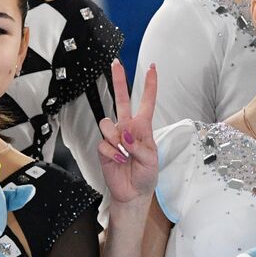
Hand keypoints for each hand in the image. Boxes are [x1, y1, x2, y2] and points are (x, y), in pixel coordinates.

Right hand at [98, 59, 158, 203]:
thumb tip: (126, 136)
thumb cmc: (146, 175)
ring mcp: (114, 137)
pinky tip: (119, 160)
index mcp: (143, 128)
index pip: (147, 102)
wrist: (133, 192)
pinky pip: (104, 143)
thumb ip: (141, 146)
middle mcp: (127, 128)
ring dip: (117, 139)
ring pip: (108, 123)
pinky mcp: (104, 148)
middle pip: (121, 100)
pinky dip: (113, 154)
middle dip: (119, 81)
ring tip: (125, 153)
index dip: (150, 85)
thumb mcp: (152, 160)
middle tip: (116, 64)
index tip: (152, 69)